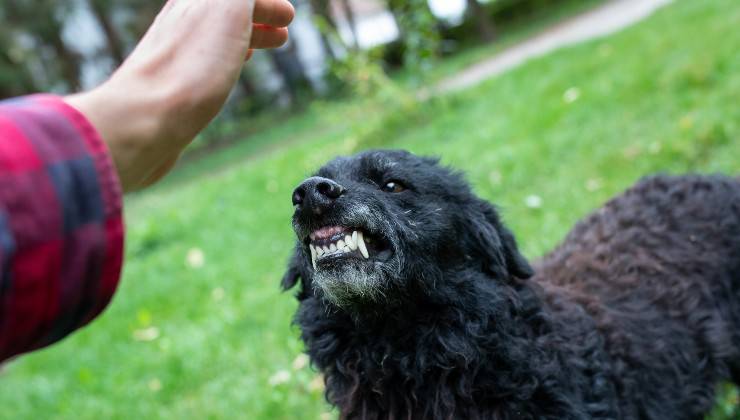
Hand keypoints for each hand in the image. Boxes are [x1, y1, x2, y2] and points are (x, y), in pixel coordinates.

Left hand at [66, 0, 294, 191]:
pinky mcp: (171, 83)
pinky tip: (230, 69)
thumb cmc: (190, 67)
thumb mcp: (227, 7)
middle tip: (283, 31)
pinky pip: (205, 60)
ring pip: (217, 35)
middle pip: (226, 11)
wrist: (146, 120)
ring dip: (245, 37)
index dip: (266, 2)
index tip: (289, 15)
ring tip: (264, 48)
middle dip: (257, 17)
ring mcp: (175, 51)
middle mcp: (182, 20)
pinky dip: (227, 57)